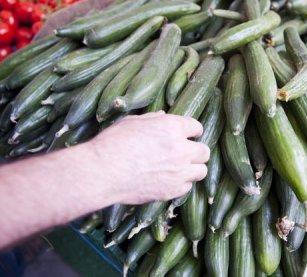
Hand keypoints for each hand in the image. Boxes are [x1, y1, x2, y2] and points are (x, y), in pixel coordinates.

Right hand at [82, 112, 209, 204]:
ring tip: (179, 168)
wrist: (102, 172)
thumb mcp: (132, 122)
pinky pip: (187, 187)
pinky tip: (168, 180)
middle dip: (196, 151)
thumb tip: (164, 116)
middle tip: (184, 153)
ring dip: (193, 168)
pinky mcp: (172, 190)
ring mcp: (179, 172)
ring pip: (202, 171)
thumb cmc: (112, 143)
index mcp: (172, 127)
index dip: (191, 131)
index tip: (187, 135)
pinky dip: (181, 183)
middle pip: (204, 151)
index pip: (196, 127)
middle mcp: (181, 149)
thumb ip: (153, 119)